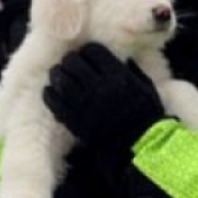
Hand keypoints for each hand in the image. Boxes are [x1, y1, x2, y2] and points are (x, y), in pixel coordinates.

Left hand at [43, 43, 163, 173]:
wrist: (138, 146)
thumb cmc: (146, 116)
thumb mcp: (146, 86)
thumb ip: (131, 69)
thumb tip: (120, 56)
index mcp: (118, 76)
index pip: (92, 51)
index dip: (88, 51)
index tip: (89, 55)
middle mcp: (98, 87)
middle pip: (72, 62)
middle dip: (71, 60)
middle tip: (72, 64)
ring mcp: (85, 104)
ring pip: (60, 80)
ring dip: (58, 74)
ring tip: (60, 75)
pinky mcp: (75, 121)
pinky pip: (55, 102)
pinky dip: (50, 94)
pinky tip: (53, 92)